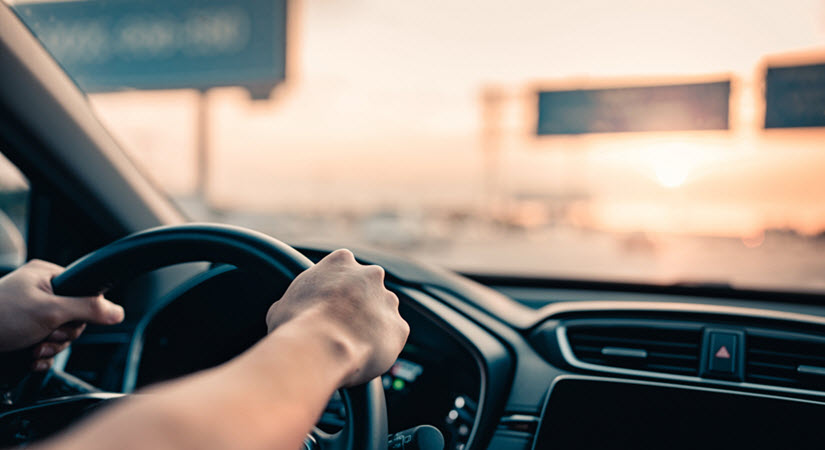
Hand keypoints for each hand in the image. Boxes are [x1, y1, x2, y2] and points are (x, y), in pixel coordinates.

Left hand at [0, 259, 124, 369]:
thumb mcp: (50, 311)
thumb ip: (88, 309)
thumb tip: (118, 311)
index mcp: (47, 275)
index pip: (84, 293)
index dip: (81, 312)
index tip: (67, 321)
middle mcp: (40, 292)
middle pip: (74, 318)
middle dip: (61, 335)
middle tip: (46, 336)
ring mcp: (31, 314)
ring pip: (60, 335)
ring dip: (50, 348)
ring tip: (33, 348)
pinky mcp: (23, 333)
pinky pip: (46, 347)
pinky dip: (40, 357)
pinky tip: (30, 357)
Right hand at [266, 249, 408, 386]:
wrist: (320, 347)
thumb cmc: (296, 324)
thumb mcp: (281, 305)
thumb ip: (295, 301)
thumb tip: (285, 312)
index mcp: (341, 261)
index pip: (342, 268)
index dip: (334, 289)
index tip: (327, 304)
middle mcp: (370, 275)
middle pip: (367, 288)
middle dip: (358, 305)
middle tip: (340, 326)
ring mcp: (388, 301)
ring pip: (383, 312)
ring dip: (371, 326)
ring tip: (350, 346)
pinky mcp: (399, 327)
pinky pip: (391, 338)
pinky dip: (381, 347)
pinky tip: (362, 356)